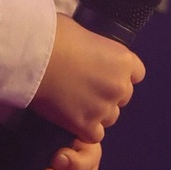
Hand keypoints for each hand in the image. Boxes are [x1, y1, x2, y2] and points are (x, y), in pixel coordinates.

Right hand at [31, 14, 143, 142]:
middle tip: (84, 89)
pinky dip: (83, 129)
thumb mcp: (85, 33)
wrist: (34, 57)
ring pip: (109, 118)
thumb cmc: (55, 37)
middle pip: (122, 97)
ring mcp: (104, 108)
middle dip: (107, 95)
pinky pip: (93, 135)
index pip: (136, 74)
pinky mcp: (86, 126)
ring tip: (74, 102)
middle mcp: (119, 85)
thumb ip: (97, 49)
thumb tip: (90, 52)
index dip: (120, 75)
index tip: (105, 74)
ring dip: (96, 113)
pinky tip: (69, 117)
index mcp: (124, 60)